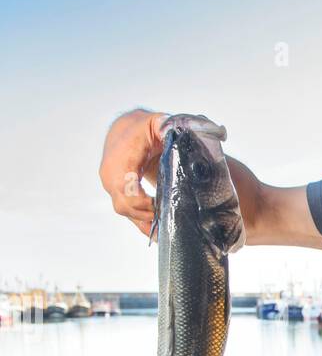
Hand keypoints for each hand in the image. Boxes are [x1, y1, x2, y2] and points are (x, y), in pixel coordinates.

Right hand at [98, 108, 167, 236]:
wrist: (125, 130)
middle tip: (169, 218)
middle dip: (147, 215)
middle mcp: (110, 173)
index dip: (143, 203)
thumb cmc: (143, 128)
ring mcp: (110, 185)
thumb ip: (168, 128)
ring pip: (125, 211)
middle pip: (124, 204)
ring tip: (166, 230)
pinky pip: (127, 212)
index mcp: (121, 157)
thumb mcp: (158, 123)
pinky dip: (142, 223)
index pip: (126, 187)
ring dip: (145, 221)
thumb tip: (178, 132)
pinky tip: (157, 232)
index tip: (162, 206)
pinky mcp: (116, 193)